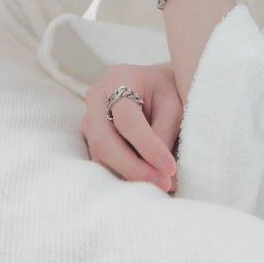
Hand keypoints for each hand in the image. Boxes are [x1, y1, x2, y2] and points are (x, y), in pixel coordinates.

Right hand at [81, 63, 181, 192]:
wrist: (155, 85)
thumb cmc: (167, 90)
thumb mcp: (174, 105)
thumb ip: (164, 133)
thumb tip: (163, 174)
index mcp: (117, 78)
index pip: (127, 119)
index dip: (147, 146)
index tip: (170, 168)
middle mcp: (96, 99)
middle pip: (104, 141)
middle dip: (134, 168)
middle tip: (164, 184)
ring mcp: (89, 119)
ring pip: (101, 156)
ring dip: (130, 175)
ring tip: (161, 184)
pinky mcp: (91, 139)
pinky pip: (102, 162)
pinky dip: (124, 174)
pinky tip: (147, 180)